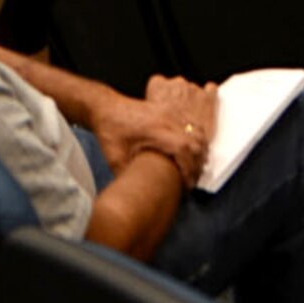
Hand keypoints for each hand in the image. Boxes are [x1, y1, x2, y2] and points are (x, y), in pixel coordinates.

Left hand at [98, 75, 217, 185]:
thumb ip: (128, 176)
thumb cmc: (108, 131)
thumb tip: (137, 196)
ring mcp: (170, 112)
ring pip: (198, 132)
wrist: (104, 107)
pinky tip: (190, 151)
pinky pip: (193, 124)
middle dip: (197, 164)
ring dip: (200, 151)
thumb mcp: (114, 157)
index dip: (190, 169)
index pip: (184, 150)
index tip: (187, 185)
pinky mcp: (170, 109)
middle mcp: (166, 119)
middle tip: (191, 180)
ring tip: (192, 167)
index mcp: (154, 131)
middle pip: (197, 142)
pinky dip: (197, 138)